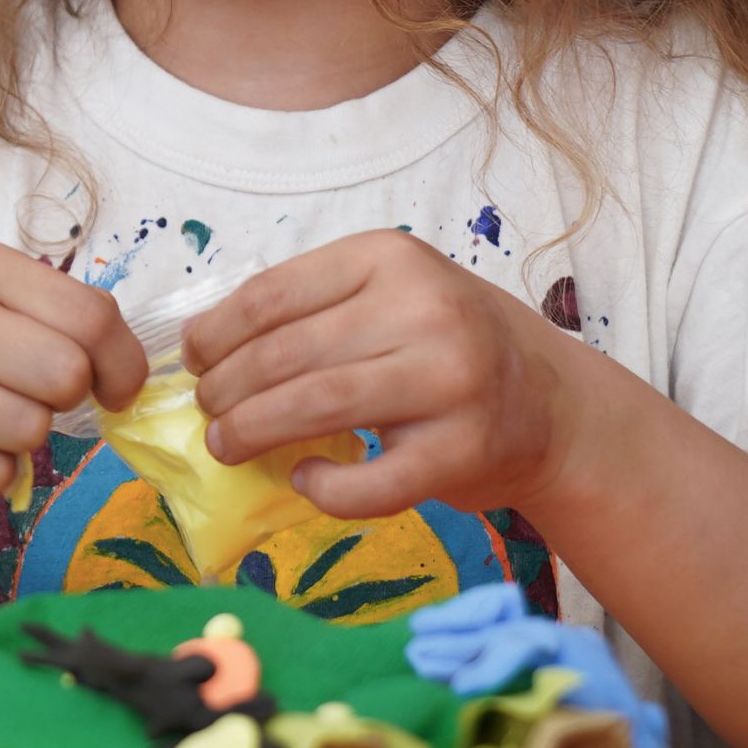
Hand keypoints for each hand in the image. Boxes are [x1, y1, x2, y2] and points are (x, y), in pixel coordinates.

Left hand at [180, 229, 579, 519]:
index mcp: (391, 258)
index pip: (272, 295)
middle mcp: (425, 310)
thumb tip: (203, 346)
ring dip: (251, 432)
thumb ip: (314, 308)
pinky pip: (369, 483)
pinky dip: (323, 489)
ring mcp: (449, 381)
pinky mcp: (462, 451)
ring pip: (314, 406)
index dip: (216, 333)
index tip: (194, 360)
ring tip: (227, 445)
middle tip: (208, 415)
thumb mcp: (390, 294)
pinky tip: (304, 480)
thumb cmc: (448, 345)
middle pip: (284, 354)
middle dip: (225, 390)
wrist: (552, 403)